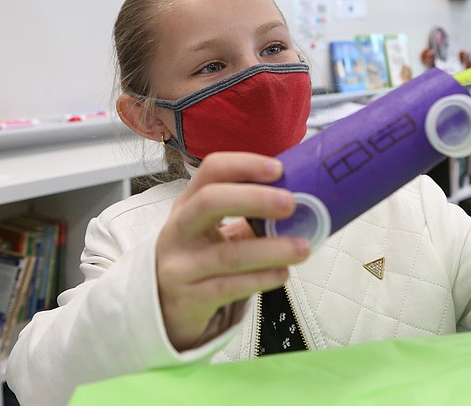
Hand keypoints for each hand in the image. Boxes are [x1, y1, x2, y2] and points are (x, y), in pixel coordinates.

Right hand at [155, 151, 310, 350]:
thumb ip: (248, 214)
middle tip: (291, 203)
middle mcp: (179, 229)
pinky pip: (228, 287)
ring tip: (303, 248)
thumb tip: (304, 200)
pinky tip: (282, 274)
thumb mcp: (212, 228)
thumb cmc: (201, 256)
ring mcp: (180, 265)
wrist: (166, 305)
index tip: (278, 169)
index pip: (211, 170)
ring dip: (270, 249)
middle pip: (209, 202)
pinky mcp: (189, 298)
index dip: (244, 165)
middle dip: (254, 199)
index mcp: (188, 203)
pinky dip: (260, 279)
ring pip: (227, 254)